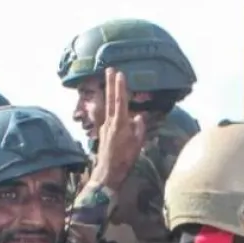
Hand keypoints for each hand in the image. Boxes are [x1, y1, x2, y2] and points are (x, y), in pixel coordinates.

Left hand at [88, 69, 146, 189]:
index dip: (120, 87)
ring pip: (107, 106)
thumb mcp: (137, 144)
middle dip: (110, 83)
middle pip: (110, 99)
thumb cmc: (125, 160)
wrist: (107, 173)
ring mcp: (105, 127)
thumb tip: (139, 116)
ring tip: (107, 80)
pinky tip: (111, 105)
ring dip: (107, 92)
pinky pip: (107, 115)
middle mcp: (110, 122)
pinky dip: (109, 106)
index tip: (120, 74)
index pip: (120, 101)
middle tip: (108, 69)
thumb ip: (139, 128)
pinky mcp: (103, 132)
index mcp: (119, 124)